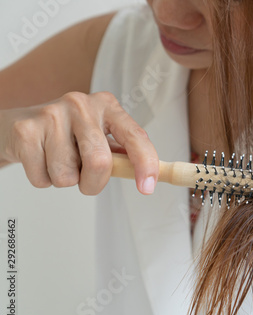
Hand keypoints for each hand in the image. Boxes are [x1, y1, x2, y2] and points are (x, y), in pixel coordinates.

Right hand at [0, 92, 158, 194]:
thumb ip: (122, 155)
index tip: (148, 188)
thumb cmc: (67, 135)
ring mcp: (51, 114)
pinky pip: (42, 179)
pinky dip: (43, 180)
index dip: (146, 163)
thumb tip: (150, 177)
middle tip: (86, 182)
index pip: (134, 136)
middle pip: (99, 162)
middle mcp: (81, 105)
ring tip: (57, 161)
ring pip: (67, 176)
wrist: (18, 125)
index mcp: (107, 106)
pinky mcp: (26, 130)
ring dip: (65, 181)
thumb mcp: (98, 137)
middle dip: (94, 184)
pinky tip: (40, 159)